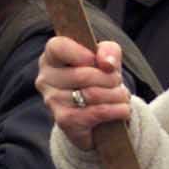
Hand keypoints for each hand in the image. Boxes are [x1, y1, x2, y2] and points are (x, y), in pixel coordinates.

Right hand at [36, 37, 132, 151]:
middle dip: (110, 78)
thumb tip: (107, 64)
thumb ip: (108, 51)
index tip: (94, 59)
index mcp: (51, 57)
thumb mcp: (105, 58)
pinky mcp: (64, 121)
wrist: (96, 116)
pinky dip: (116, 110)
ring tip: (122, 96)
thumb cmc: (98, 78)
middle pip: (83, 75)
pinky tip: (122, 109)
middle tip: (117, 82)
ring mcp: (52, 101)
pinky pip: (96, 112)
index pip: (58, 47)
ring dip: (117, 95)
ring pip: (92, 94)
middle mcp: (46, 78)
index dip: (80, 52)